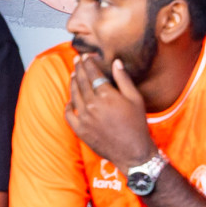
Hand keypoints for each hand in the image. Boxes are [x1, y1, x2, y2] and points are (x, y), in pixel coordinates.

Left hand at [65, 54, 156, 171]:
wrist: (132, 151)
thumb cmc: (137, 124)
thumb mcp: (135, 98)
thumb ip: (123, 79)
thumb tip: (115, 62)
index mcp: (107, 95)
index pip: (93, 74)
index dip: (88, 63)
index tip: (86, 56)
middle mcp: (93, 105)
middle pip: (82, 82)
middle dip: (79, 68)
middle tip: (76, 59)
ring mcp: (85, 118)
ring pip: (74, 95)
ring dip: (72, 83)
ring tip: (73, 74)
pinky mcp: (80, 130)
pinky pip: (69, 114)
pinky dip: (68, 105)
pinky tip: (70, 100)